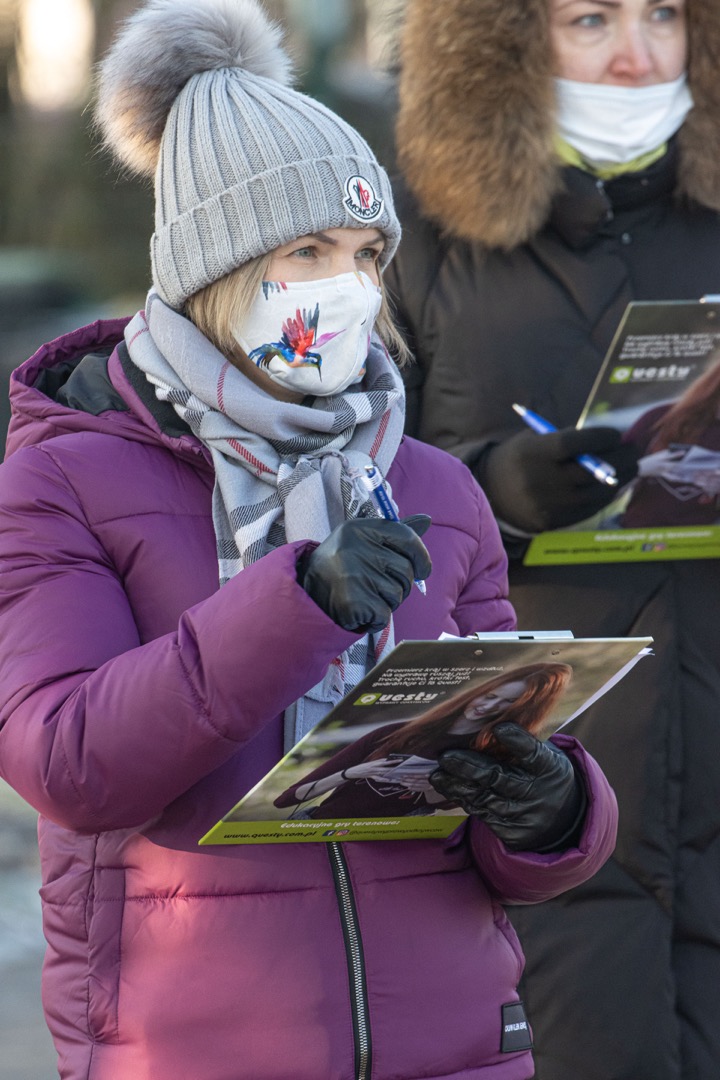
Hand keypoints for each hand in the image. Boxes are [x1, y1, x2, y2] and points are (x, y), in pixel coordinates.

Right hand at [298, 515, 431, 632]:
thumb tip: (426, 521)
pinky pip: (385, 615)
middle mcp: (355, 547)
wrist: (304, 597)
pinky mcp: (351, 601)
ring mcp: (352, 574)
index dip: (421, 557)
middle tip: (375, 586)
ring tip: (363, 597)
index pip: (407, 538)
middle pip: (406, 570)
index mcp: (359, 528)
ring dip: (387, 602)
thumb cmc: (341, 568)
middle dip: (399, 584)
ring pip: (398, 594)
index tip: (421, 570)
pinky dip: (375, 619)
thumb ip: (395, 534)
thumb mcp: (362, 542)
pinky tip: (358, 611)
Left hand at [429, 722, 586, 851]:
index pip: (534, 754)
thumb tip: (487, 721)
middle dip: (469, 766)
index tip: (499, 729)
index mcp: (549, 768)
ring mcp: (524, 815)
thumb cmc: (544, 775)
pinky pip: (483, 815)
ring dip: (457, 785)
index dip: (517, 742)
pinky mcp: (512, 832)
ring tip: (437, 774)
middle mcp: (537, 793)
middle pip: (500, 778)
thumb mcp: (545, 756)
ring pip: (485, 798)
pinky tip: (449, 788)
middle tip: (445, 756)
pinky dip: (465, 800)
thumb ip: (522, 743)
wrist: (563, 818)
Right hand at [478, 426, 638, 532]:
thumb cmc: (520, 458)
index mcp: (533, 454)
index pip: (575, 445)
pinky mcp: (554, 521)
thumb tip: (609, 441)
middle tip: (632, 450)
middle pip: (591, 470)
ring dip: (620, 479)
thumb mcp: (534, 439)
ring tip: (630, 467)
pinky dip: (606, 495)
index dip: (601, 438)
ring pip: (596, 492)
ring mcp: (549, 505)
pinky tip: (614, 484)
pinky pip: (589, 508)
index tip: (616, 435)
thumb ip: (567, 440)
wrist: (493, 493)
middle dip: (619, 458)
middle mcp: (541, 481)